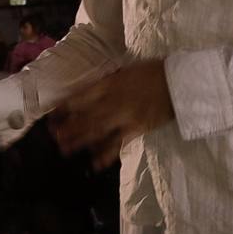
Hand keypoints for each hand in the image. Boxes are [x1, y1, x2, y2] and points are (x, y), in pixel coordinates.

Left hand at [52, 60, 174, 169]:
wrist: (178, 82)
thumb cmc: (154, 71)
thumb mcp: (127, 70)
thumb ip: (110, 82)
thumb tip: (95, 91)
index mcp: (109, 84)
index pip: (81, 97)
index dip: (66, 107)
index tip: (54, 114)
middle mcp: (112, 101)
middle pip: (85, 117)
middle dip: (68, 127)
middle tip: (54, 137)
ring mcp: (124, 116)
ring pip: (96, 131)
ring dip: (80, 141)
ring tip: (65, 150)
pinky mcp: (136, 129)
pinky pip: (117, 143)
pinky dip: (105, 154)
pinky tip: (95, 163)